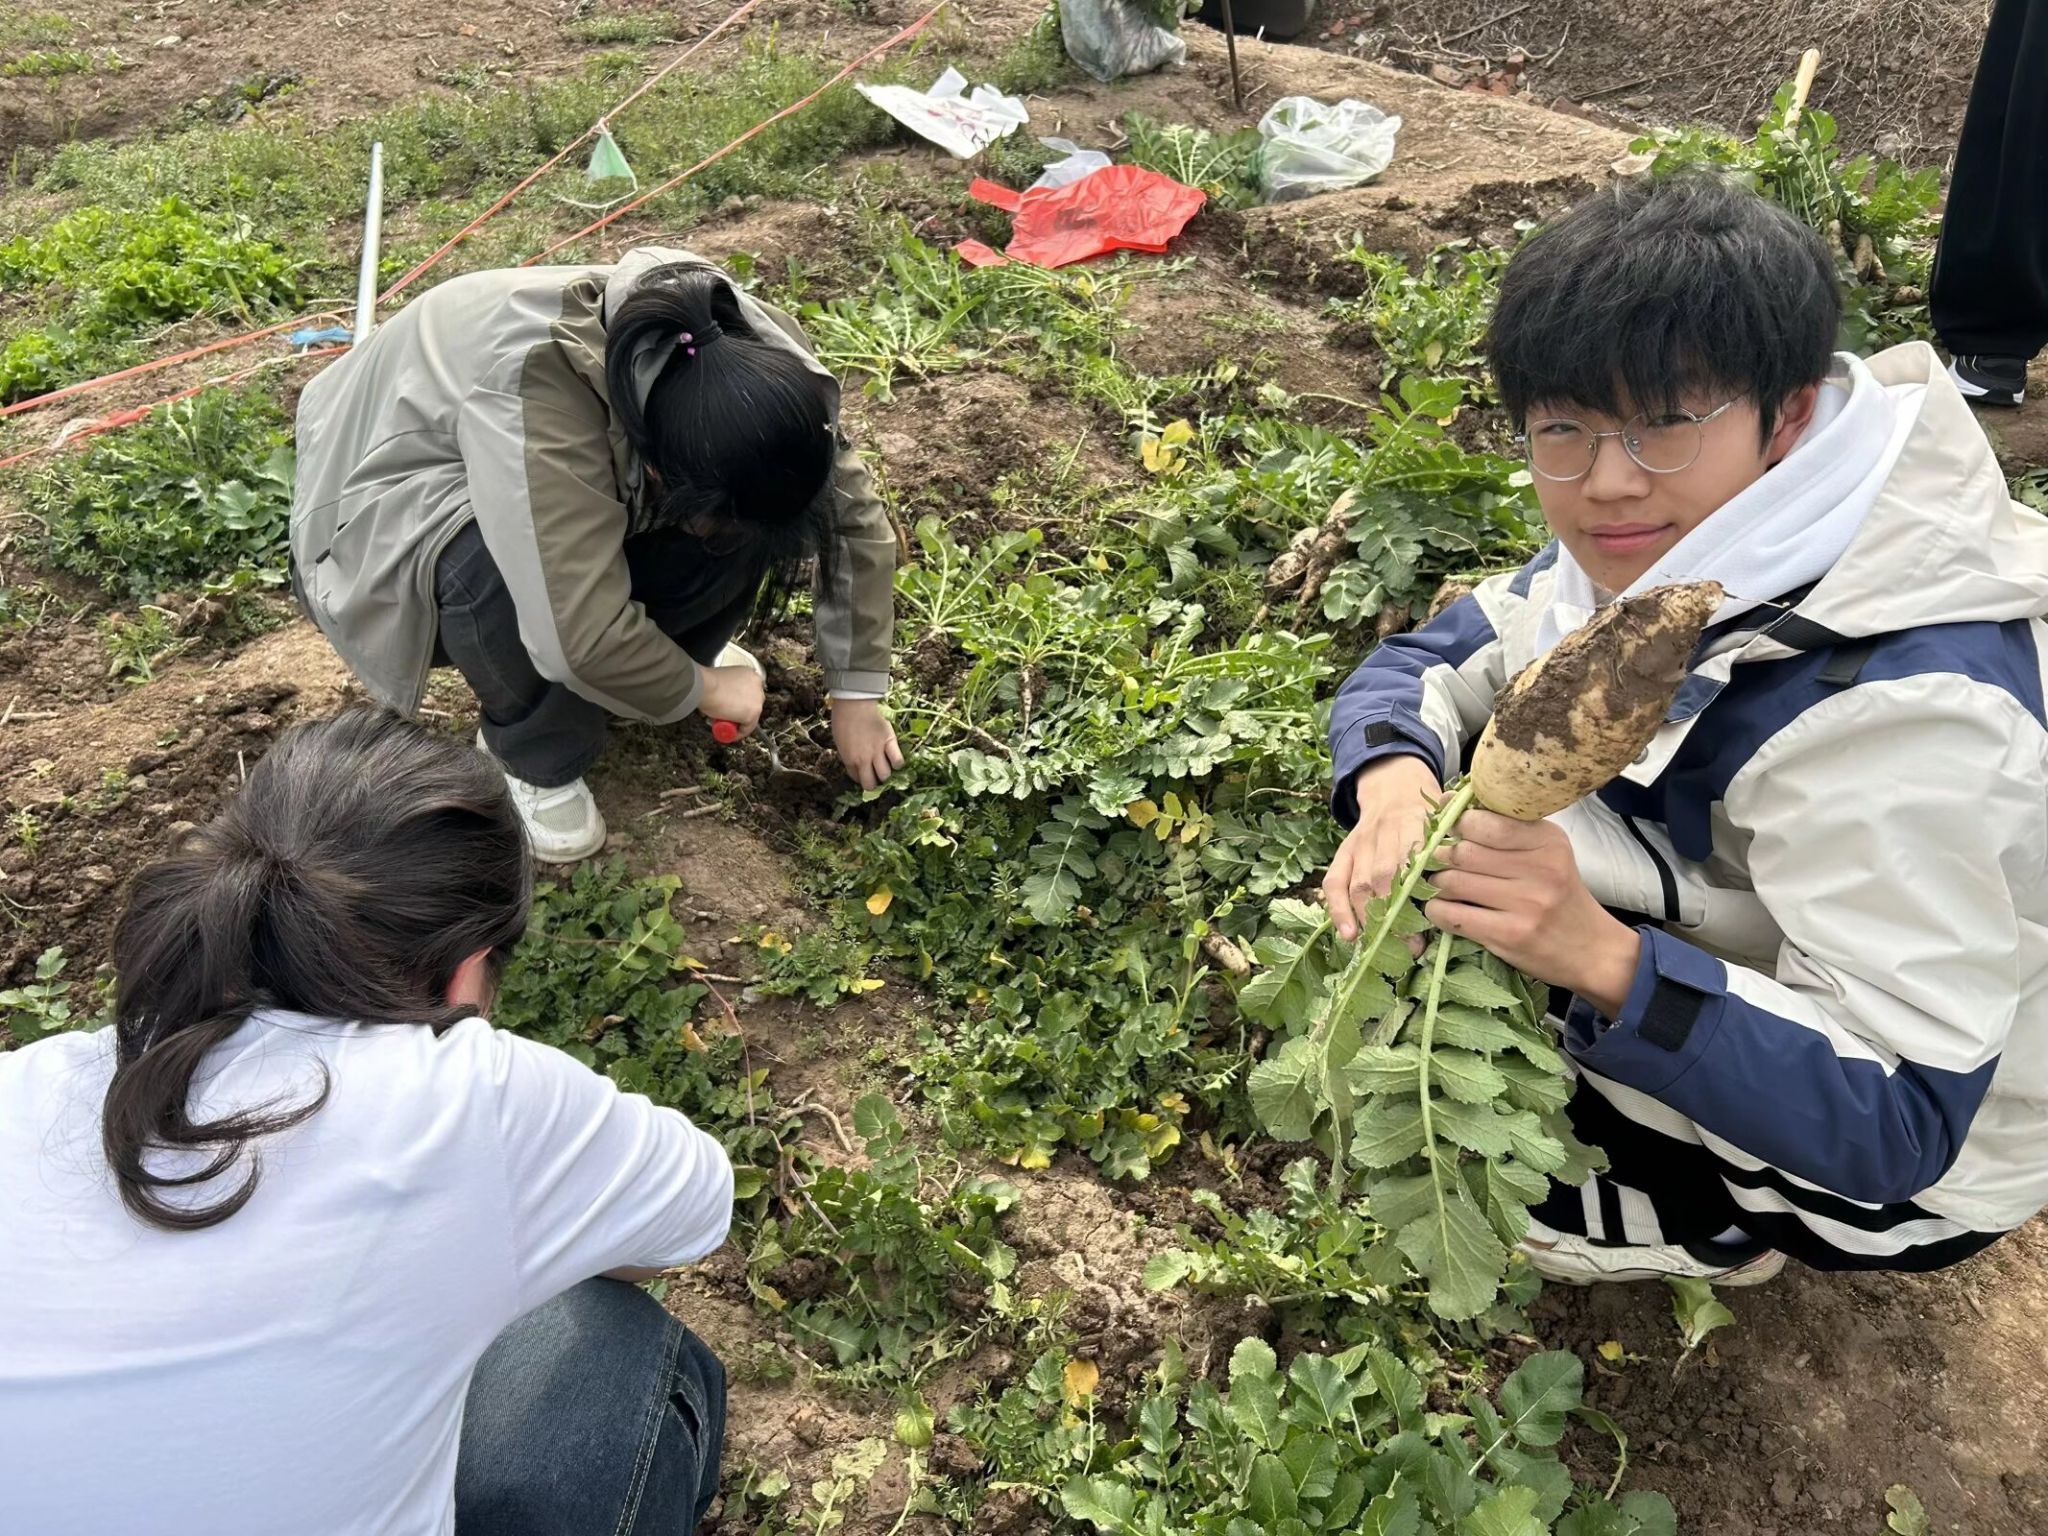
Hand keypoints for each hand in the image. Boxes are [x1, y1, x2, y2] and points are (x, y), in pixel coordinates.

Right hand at [698, 663, 764, 739]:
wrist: (705, 686)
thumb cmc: (707, 682)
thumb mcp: (722, 681)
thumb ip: (729, 689)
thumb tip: (725, 700)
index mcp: (750, 675)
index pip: (749, 693)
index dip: (740, 704)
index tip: (732, 709)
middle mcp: (757, 686)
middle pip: (752, 705)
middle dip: (740, 713)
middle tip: (727, 718)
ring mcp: (756, 700)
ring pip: (751, 718)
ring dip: (739, 723)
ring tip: (725, 725)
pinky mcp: (752, 713)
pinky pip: (747, 729)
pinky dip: (738, 733)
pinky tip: (728, 734)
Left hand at [831, 698, 903, 790]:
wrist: (854, 705)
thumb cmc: (843, 720)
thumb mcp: (840, 743)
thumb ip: (848, 756)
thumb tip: (856, 765)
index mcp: (849, 760)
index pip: (857, 779)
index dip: (861, 778)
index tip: (863, 774)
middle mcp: (864, 760)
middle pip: (871, 783)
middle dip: (873, 783)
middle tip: (875, 776)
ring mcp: (878, 752)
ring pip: (885, 775)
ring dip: (885, 773)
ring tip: (886, 766)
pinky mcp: (889, 742)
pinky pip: (897, 760)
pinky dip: (898, 763)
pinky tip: (895, 760)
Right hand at [1322, 755, 1441, 940]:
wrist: (1394, 786)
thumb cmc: (1430, 814)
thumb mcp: (1448, 822)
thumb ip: (1453, 851)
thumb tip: (1466, 898)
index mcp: (1415, 824)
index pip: (1412, 864)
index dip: (1415, 897)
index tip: (1427, 928)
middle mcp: (1384, 833)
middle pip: (1383, 879)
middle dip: (1394, 917)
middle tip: (1409, 949)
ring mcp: (1360, 843)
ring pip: (1359, 885)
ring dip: (1369, 920)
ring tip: (1382, 948)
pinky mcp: (1344, 851)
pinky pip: (1334, 882)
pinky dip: (1337, 909)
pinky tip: (1348, 934)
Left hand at [1424, 809, 1640, 1015]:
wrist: (1592, 950)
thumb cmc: (1560, 896)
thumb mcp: (1547, 853)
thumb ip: (1506, 829)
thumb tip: (1447, 801)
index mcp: (1548, 841)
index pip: (1487, 822)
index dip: (1458, 824)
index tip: (1450, 830)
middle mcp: (1540, 869)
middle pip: (1464, 852)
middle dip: (1442, 856)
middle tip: (1440, 862)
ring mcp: (1525, 904)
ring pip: (1453, 882)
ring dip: (1437, 884)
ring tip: (1443, 886)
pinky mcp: (1510, 935)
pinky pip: (1452, 916)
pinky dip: (1437, 911)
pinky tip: (1444, 909)